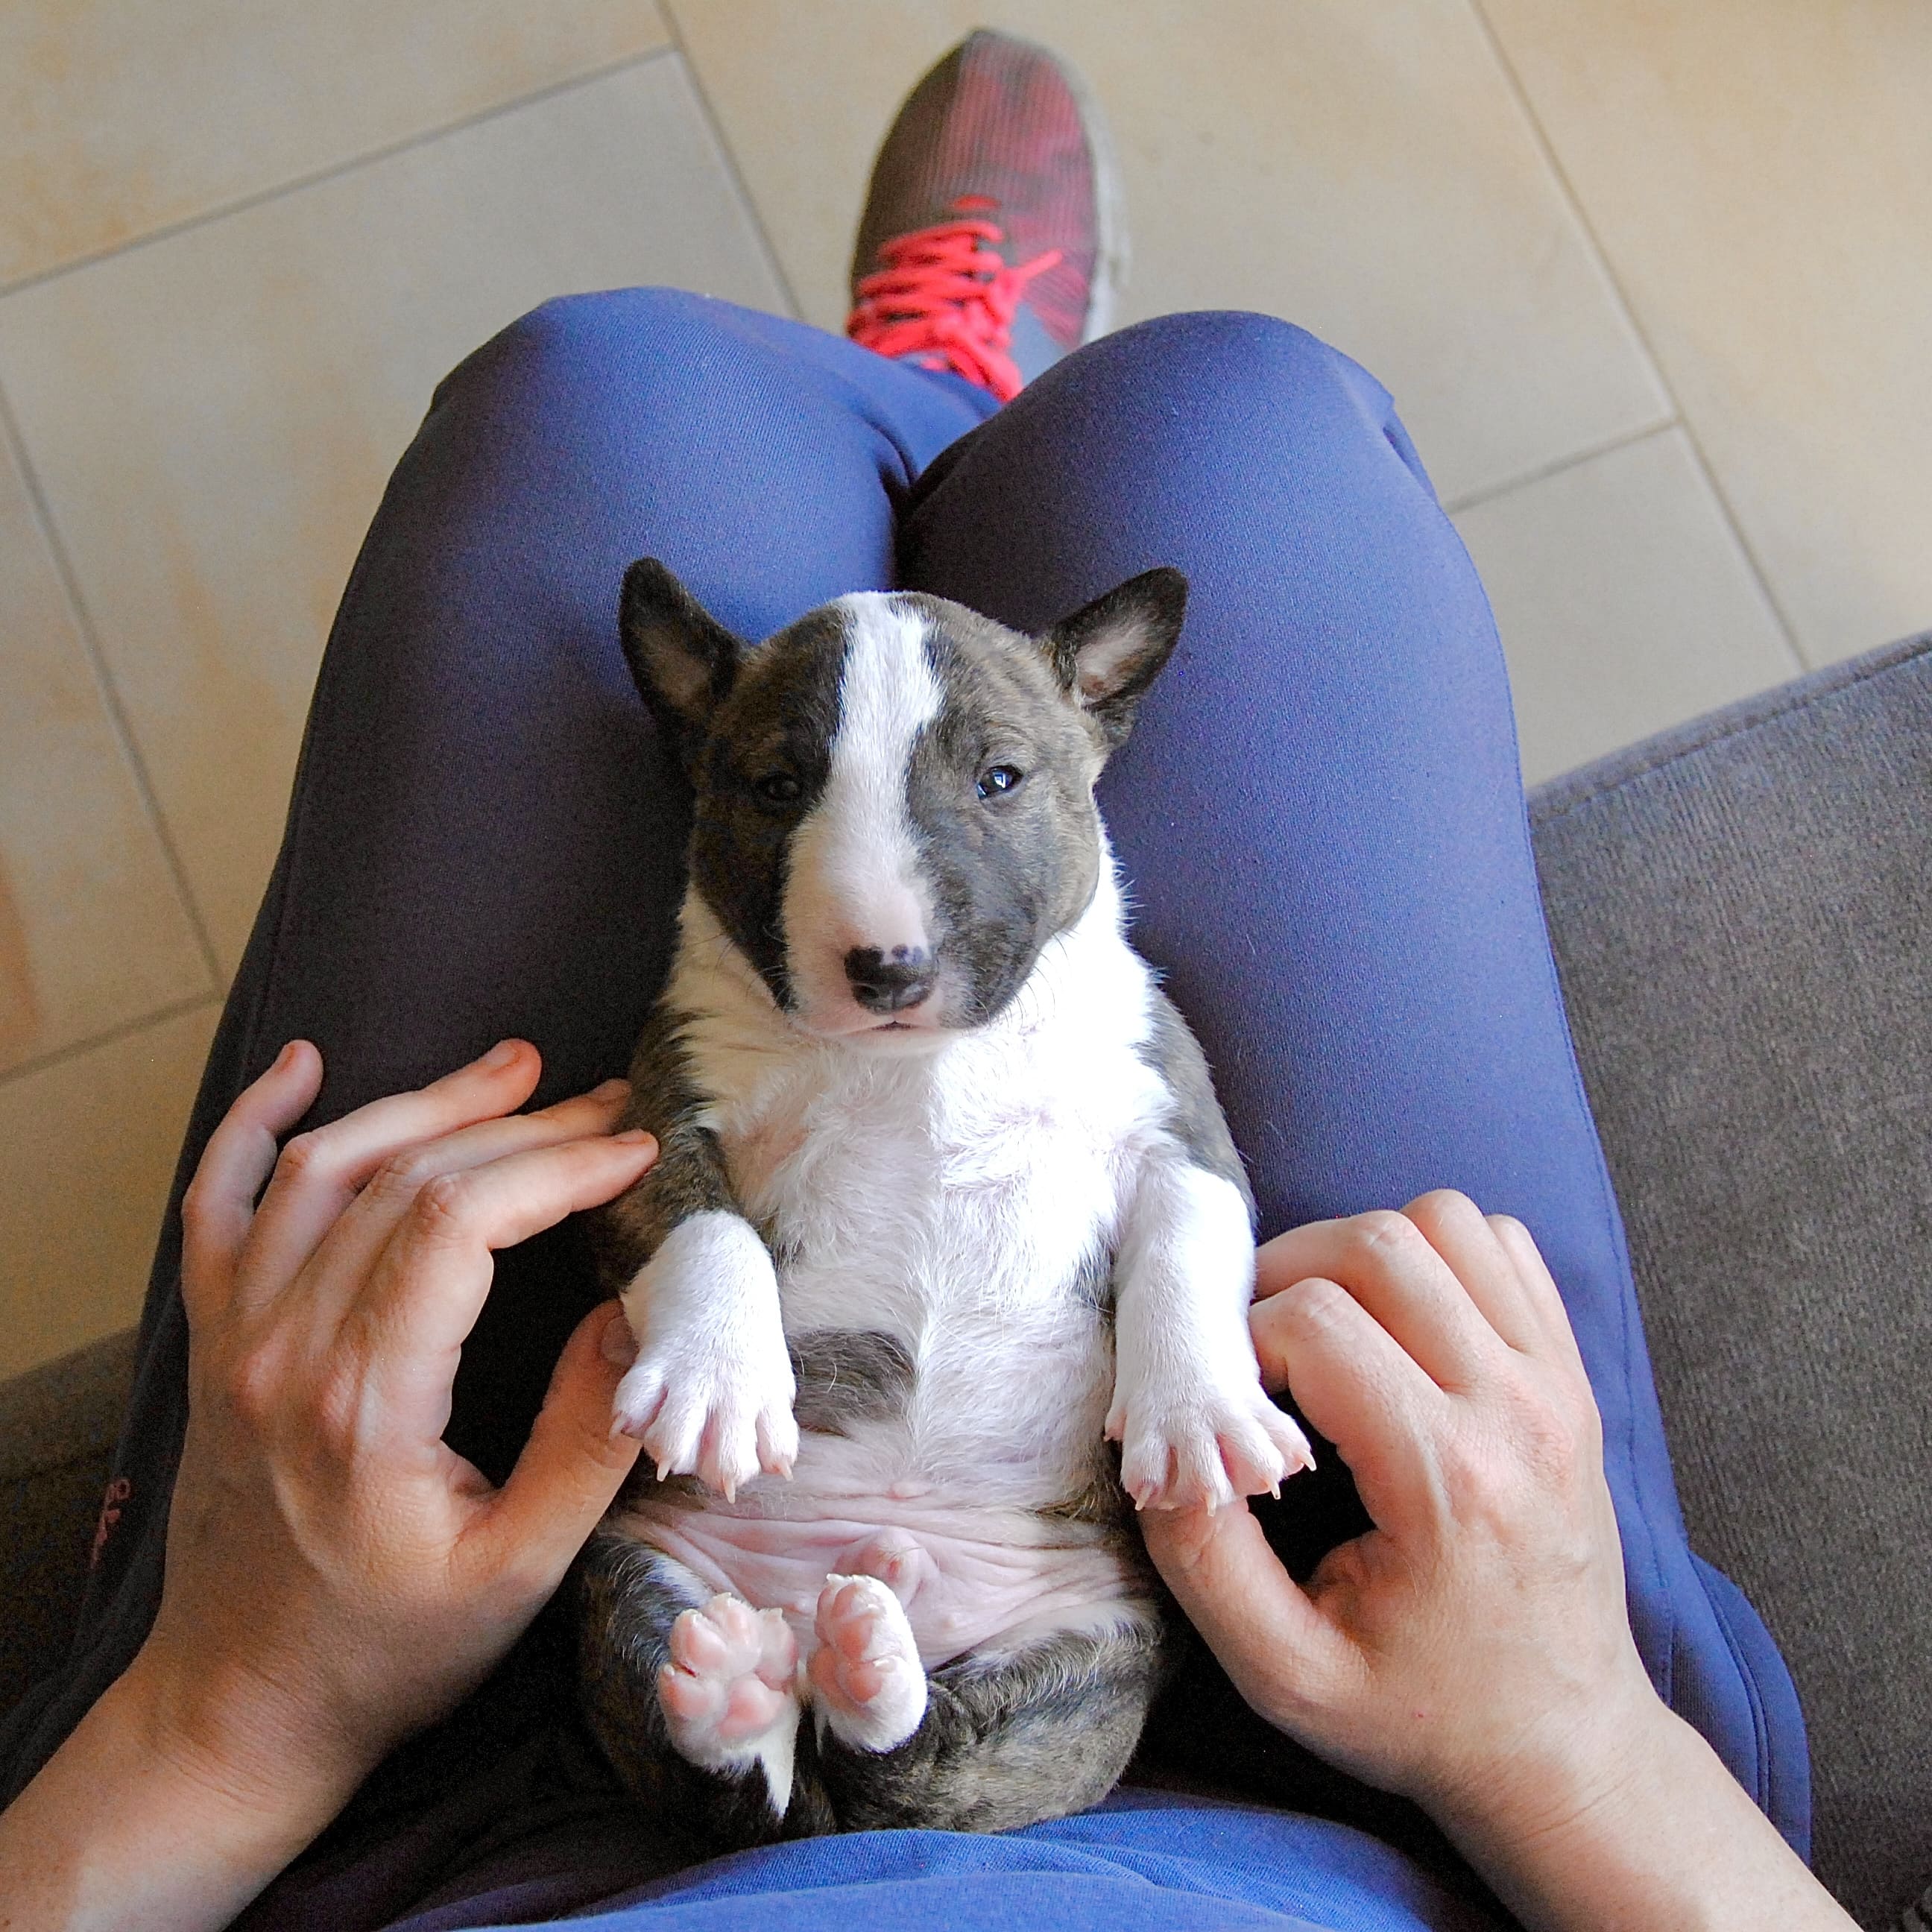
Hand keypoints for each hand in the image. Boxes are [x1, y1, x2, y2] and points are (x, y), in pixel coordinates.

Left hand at [136, 1038, 656, 1809]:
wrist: (244, 1705)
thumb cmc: (391, 1649)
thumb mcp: (520, 1572)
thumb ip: (588, 1441)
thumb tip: (635, 1314)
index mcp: (365, 1405)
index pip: (460, 1225)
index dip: (555, 1168)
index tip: (634, 1156)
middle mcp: (286, 1351)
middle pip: (404, 1179)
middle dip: (519, 1126)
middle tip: (607, 1107)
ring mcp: (236, 1339)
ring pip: (320, 1168)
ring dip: (422, 1102)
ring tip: (513, 1069)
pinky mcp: (214, 1342)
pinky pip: (214, 1205)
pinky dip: (251, 1125)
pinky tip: (303, 1066)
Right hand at [1142, 1191, 1657, 1828]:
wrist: (1561, 1747)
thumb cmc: (1417, 1712)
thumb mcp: (1283, 1674)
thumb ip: (1203, 1559)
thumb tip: (1158, 1451)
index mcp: (1447, 1479)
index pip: (1317, 1320)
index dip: (1241, 1341)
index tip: (1227, 1405)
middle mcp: (1516, 1409)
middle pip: (1379, 1245)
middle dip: (1288, 1271)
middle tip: (1256, 1343)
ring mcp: (1559, 1382)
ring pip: (1445, 1221)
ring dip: (1362, 1249)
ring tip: (1322, 1323)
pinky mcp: (1574, 1374)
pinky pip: (1502, 1245)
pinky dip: (1435, 1254)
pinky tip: (1395, 1323)